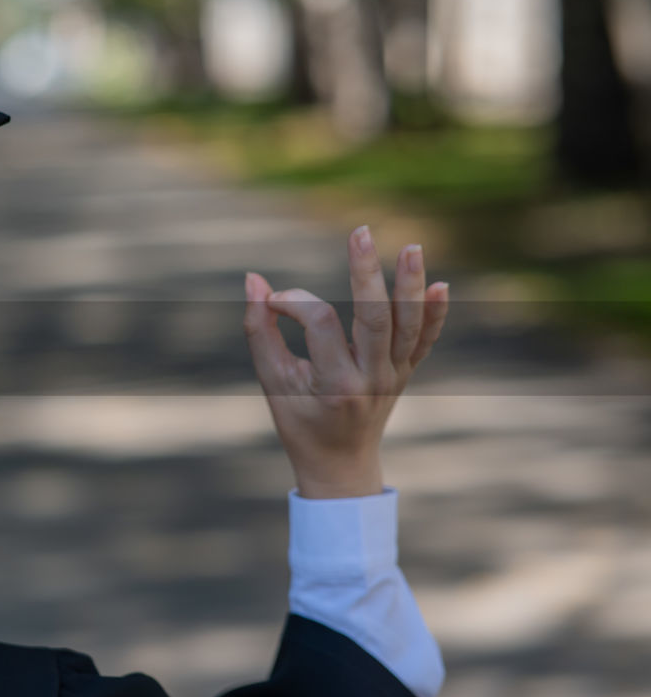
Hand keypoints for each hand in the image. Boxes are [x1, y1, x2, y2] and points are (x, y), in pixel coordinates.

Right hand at [242, 225, 449, 498]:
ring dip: (410, 284)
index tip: (270, 300)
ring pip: (407, 324)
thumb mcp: (272, 382)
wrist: (340, 464)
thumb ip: (259, 330)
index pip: (319, 324)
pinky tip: (441, 285)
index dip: (292, 301)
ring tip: (412, 246)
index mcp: (334, 384)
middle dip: (366, 273)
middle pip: (374, 318)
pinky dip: (435, 314)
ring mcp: (394, 376)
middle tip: (360, 233)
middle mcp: (371, 379)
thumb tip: (254, 280)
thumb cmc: (298, 421)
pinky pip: (424, 340)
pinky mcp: (406, 372)